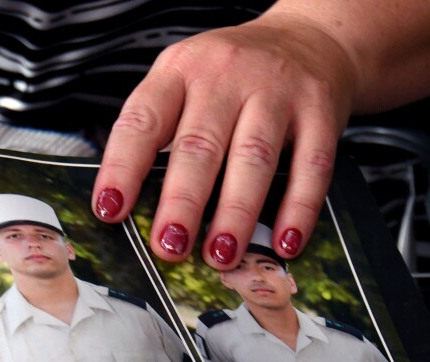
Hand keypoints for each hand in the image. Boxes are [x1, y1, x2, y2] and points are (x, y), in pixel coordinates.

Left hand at [92, 11, 356, 266]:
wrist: (308, 39)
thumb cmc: (232, 76)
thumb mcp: (184, 83)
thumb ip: (162, 134)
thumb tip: (136, 210)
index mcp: (179, 72)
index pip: (142, 120)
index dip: (123, 167)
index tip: (110, 210)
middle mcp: (225, 77)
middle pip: (199, 145)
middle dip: (182, 202)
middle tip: (169, 246)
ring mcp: (276, 91)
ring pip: (252, 158)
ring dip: (235, 213)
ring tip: (220, 255)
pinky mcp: (319, 111)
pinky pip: (309, 166)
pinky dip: (297, 209)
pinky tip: (284, 241)